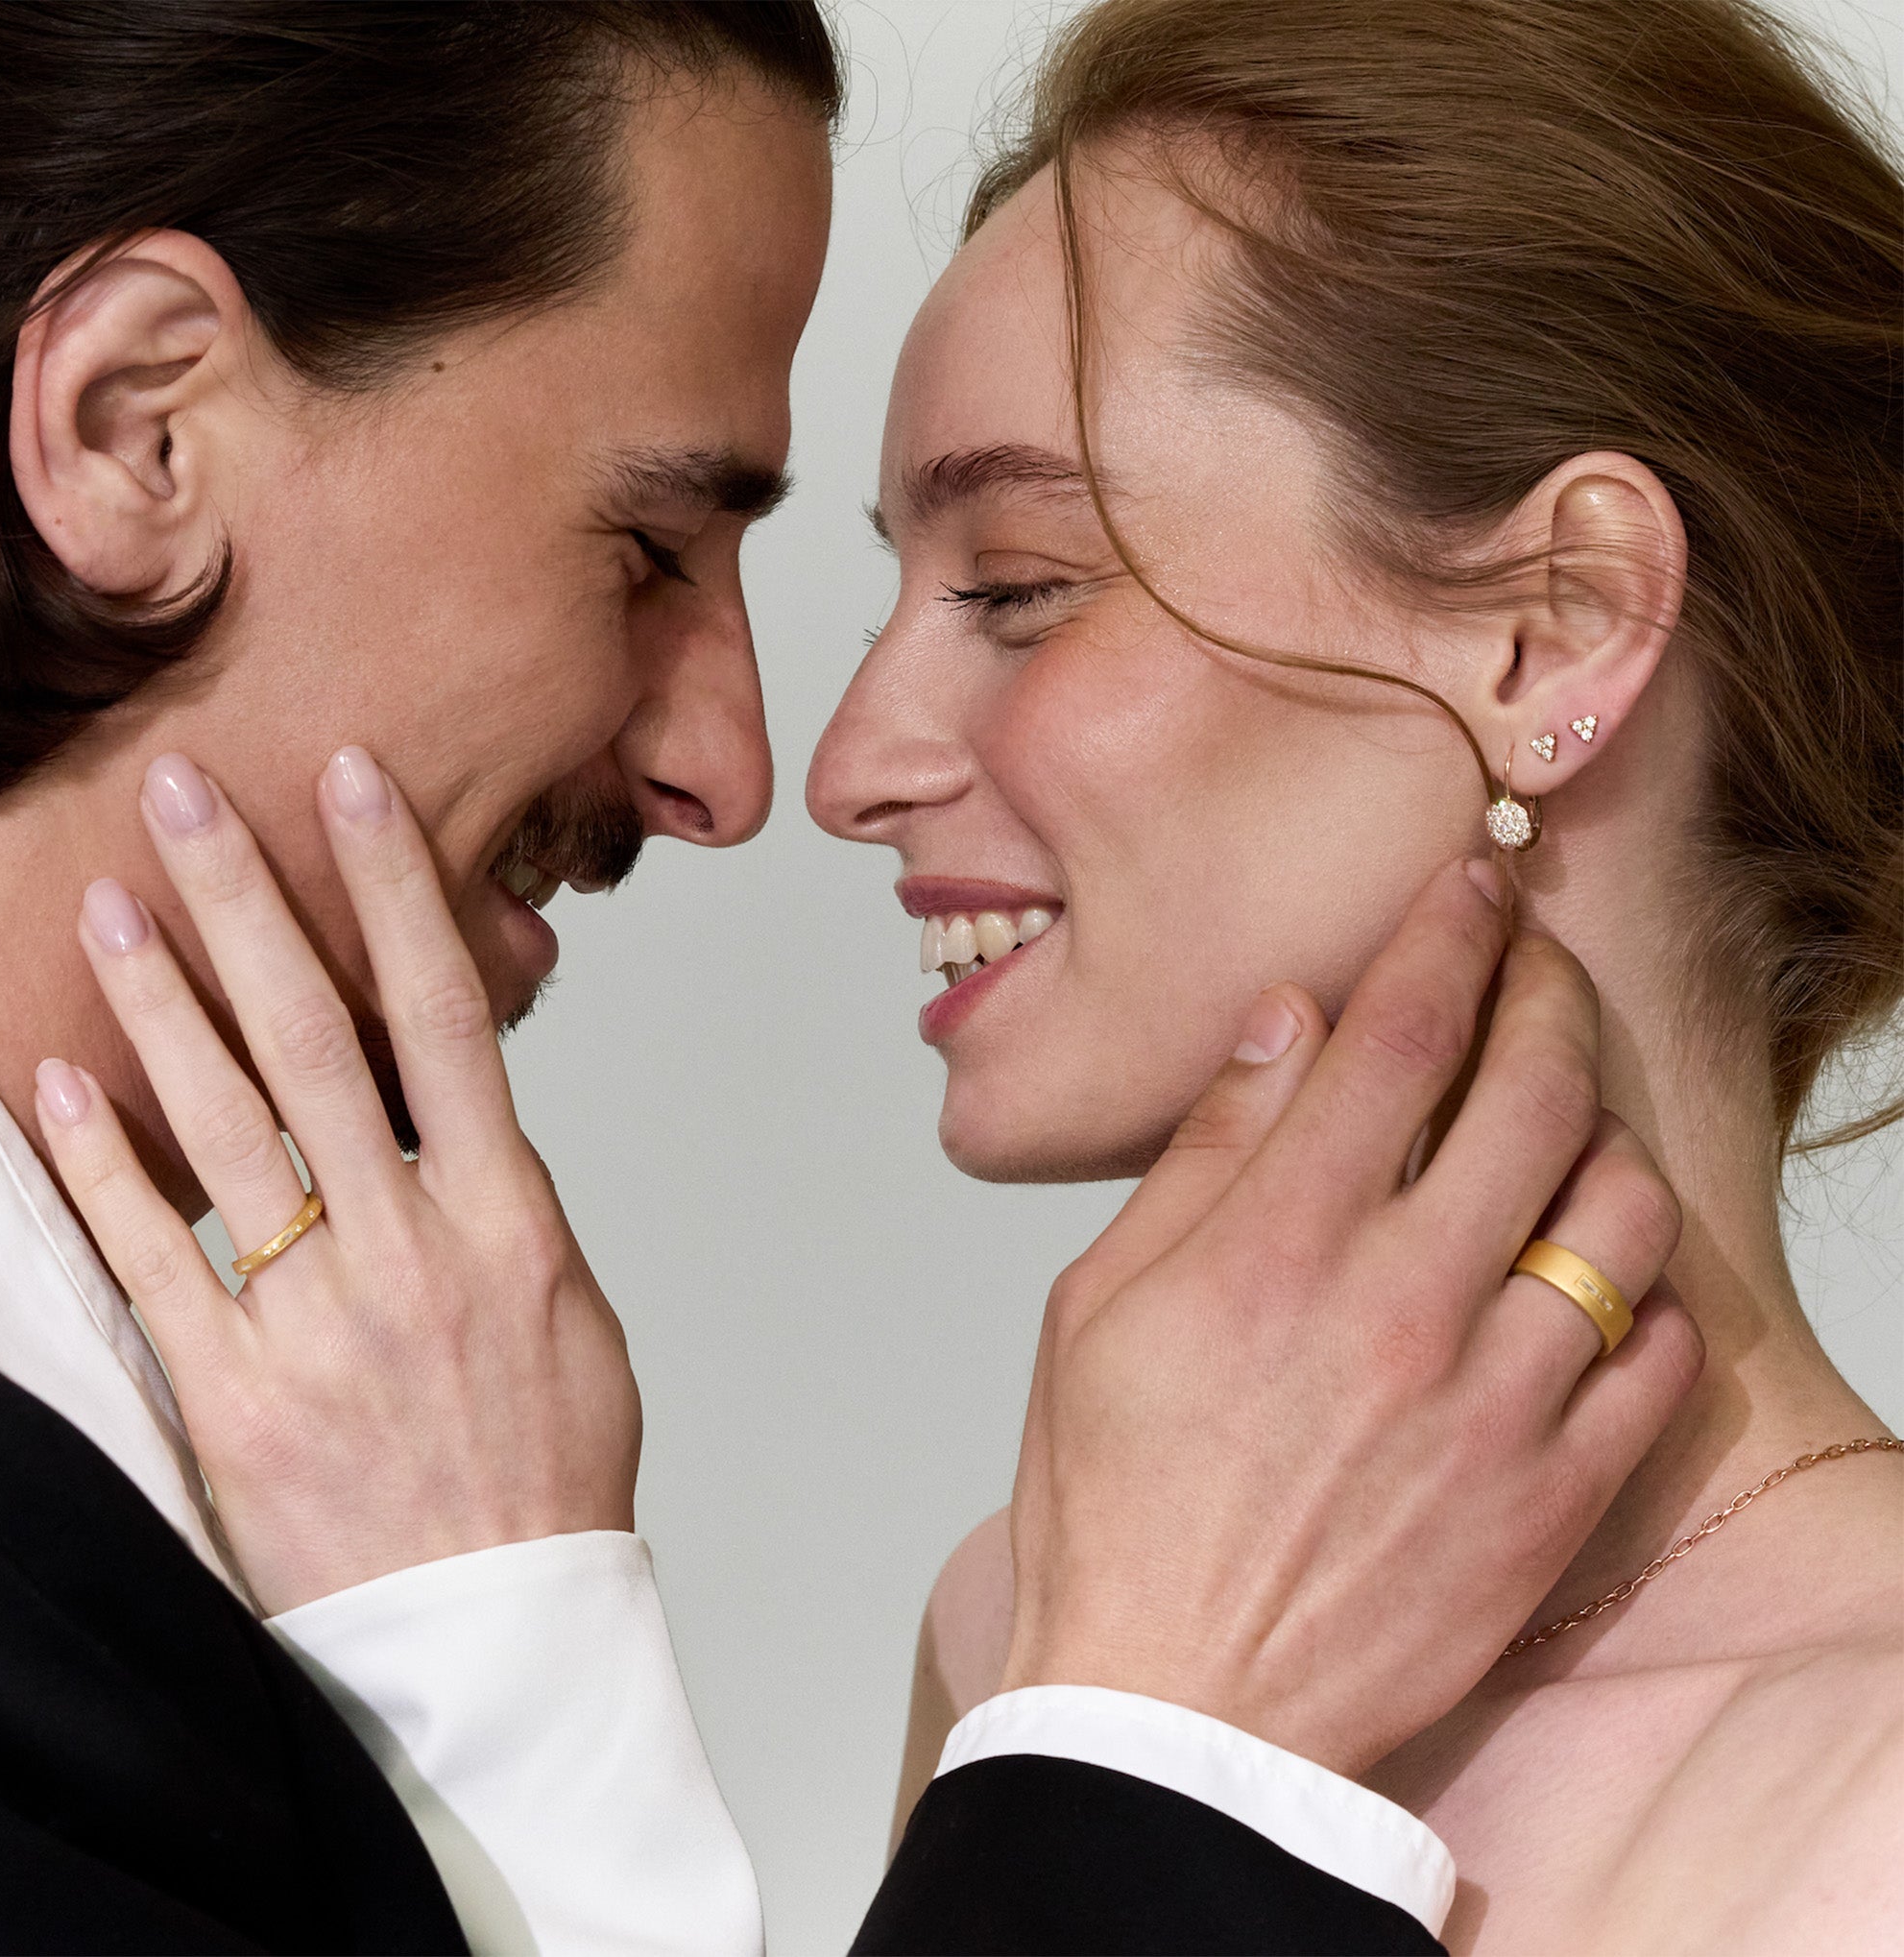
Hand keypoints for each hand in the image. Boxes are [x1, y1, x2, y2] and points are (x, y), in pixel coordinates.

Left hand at [33, 747, 639, 1614]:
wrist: (493, 1626)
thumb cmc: (545, 1468)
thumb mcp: (570, 1314)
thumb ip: (509, 1207)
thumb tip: (456, 1126)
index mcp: (505, 1220)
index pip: (446, 1020)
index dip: (396, 893)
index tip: (354, 790)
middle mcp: (407, 1247)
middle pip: (313, 1040)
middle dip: (248, 903)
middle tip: (187, 797)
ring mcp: (314, 1317)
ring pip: (224, 1126)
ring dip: (160, 1002)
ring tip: (111, 901)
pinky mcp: (233, 1391)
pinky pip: (153, 1258)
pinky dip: (102, 1164)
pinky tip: (62, 1079)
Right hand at [1003, 858, 1700, 1776]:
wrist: (1176, 1704)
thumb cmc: (1118, 1503)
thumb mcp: (1100, 1306)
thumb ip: (1206, 1155)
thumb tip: (1284, 1026)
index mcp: (1280, 1246)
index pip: (1397, 1034)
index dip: (1447, 933)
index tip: (1471, 885)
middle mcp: (1404, 1305)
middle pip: (1533, 1089)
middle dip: (1547, 990)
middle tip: (1535, 964)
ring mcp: (1495, 1404)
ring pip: (1622, 1211)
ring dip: (1602, 1140)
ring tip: (1563, 1133)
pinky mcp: (1553, 1497)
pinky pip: (1659, 1356)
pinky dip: (1644, 1295)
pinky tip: (1589, 1287)